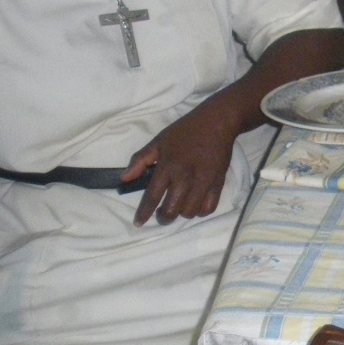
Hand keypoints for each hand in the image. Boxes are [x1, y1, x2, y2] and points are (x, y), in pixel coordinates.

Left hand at [122, 90, 245, 225]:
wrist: (217, 121)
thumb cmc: (185, 131)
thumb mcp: (159, 141)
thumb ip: (140, 160)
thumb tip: (125, 179)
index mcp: (168, 165)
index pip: (153, 195)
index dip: (144, 212)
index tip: (138, 223)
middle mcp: (185, 176)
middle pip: (172, 209)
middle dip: (164, 217)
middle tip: (162, 214)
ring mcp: (204, 180)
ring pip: (190, 212)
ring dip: (182, 213)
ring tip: (180, 206)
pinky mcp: (219, 182)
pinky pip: (209, 207)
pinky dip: (200, 211)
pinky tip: (195, 204)